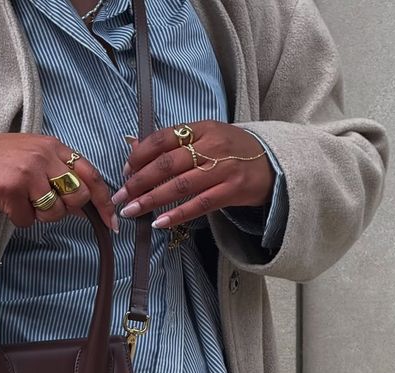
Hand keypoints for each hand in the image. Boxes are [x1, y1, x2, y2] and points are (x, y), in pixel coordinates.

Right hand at [0, 133, 117, 231]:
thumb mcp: (33, 157)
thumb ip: (59, 173)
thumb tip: (84, 203)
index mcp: (53, 147)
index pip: (91, 175)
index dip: (104, 201)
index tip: (112, 221)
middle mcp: (44, 156)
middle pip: (78, 197)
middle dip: (65, 209)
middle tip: (43, 204)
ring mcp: (29, 172)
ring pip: (55, 213)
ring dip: (39, 216)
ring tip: (21, 200)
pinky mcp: (12, 189)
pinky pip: (28, 221)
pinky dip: (18, 219)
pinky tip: (7, 204)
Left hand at [111, 121, 274, 228]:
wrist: (273, 164)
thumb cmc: (232, 152)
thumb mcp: (206, 138)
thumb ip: (174, 143)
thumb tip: (133, 147)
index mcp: (202, 128)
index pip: (164, 138)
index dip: (140, 154)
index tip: (124, 171)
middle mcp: (212, 146)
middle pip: (167, 164)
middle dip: (139, 181)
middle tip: (121, 195)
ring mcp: (223, 169)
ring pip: (180, 185)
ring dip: (151, 200)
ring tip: (131, 211)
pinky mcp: (232, 191)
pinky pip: (199, 205)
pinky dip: (177, 215)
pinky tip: (159, 223)